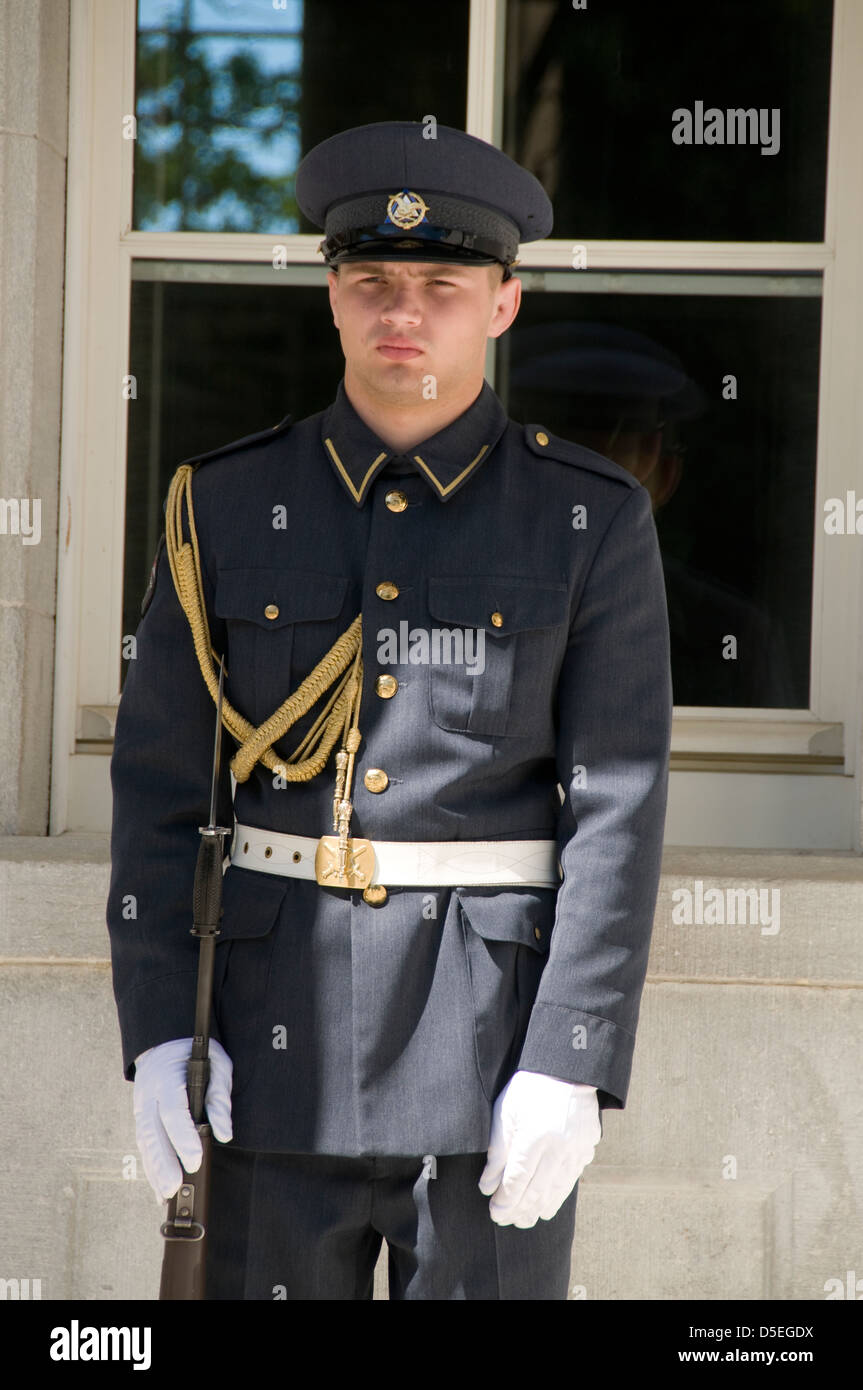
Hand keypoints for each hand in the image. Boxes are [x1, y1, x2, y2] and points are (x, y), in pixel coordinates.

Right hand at [133, 1037, 232, 1201]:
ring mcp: (141, 1108)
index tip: (195, 1160)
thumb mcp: (216, 1063)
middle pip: (153, 1133)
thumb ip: (219, 1097)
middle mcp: (148, 1096)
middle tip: (174, 1188)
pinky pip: (145, 1146)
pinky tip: (160, 1190)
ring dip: (155, 1171)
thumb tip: (224, 1132)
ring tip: (167, 1195)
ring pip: (145, 1144)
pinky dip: (152, 1169)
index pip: (173, 1112)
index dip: (183, 1138)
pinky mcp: (141, 1119)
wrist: (163, 1043)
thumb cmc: (194, 1054)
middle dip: (163, 1163)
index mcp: (166, 1078)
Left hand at [478, 1070, 600, 1227]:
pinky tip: (546, 1204)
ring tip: (524, 1218)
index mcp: (534, 1136)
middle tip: (506, 1220)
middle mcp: (558, 1147)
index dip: (505, 1201)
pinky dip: (557, 1195)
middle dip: (519, 1210)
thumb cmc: (529, 1088)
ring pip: (556, 1190)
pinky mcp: (587, 1148)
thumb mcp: (505, 1112)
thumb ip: (497, 1151)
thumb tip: (487, 1186)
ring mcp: (576, 1149)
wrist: (566, 1069)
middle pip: (537, 1191)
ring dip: (538, 1208)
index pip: (517, 1181)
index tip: (495, 1213)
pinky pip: (571, 1179)